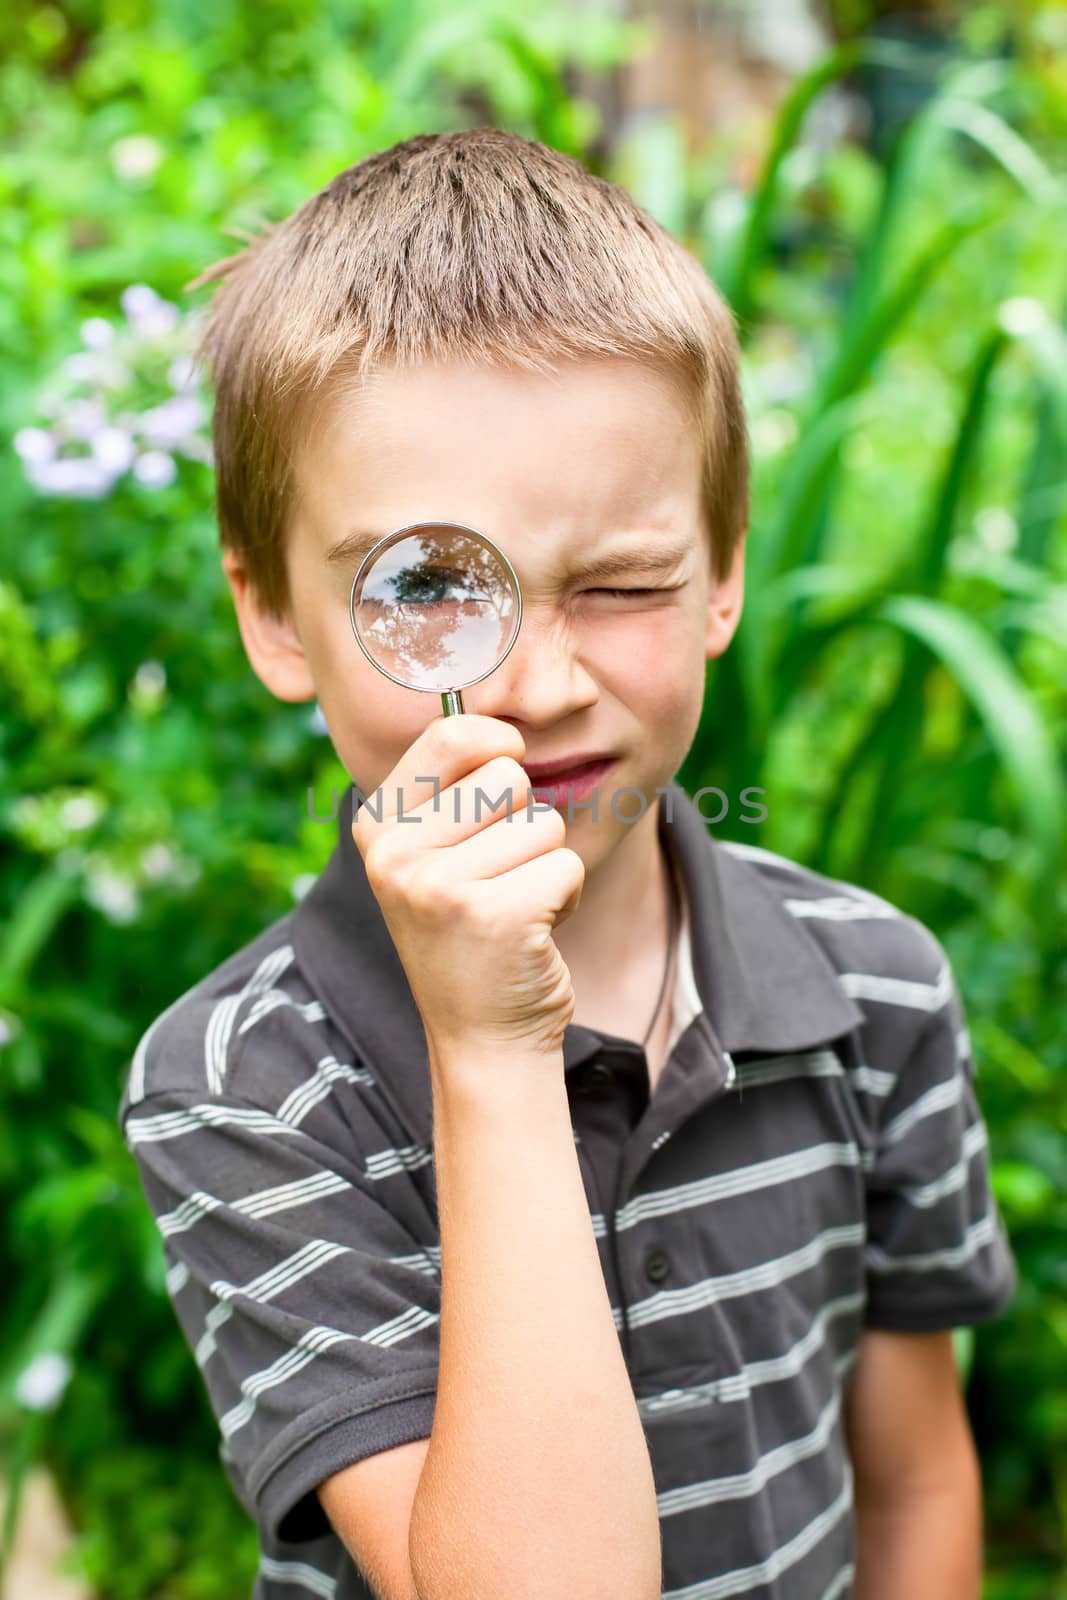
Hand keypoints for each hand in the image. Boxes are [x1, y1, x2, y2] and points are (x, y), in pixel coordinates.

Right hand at [352, 714, 584, 1061]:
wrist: (483, 1036)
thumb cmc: (472, 931)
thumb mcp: (434, 854)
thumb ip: (452, 787)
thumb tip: (502, 718)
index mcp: (376, 826)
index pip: (450, 735)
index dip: (498, 748)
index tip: (503, 787)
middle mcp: (394, 854)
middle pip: (508, 776)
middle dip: (524, 824)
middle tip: (498, 880)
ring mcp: (438, 885)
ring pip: (543, 822)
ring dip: (546, 865)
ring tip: (513, 907)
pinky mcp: (493, 915)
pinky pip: (566, 863)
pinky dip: (566, 895)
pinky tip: (532, 932)